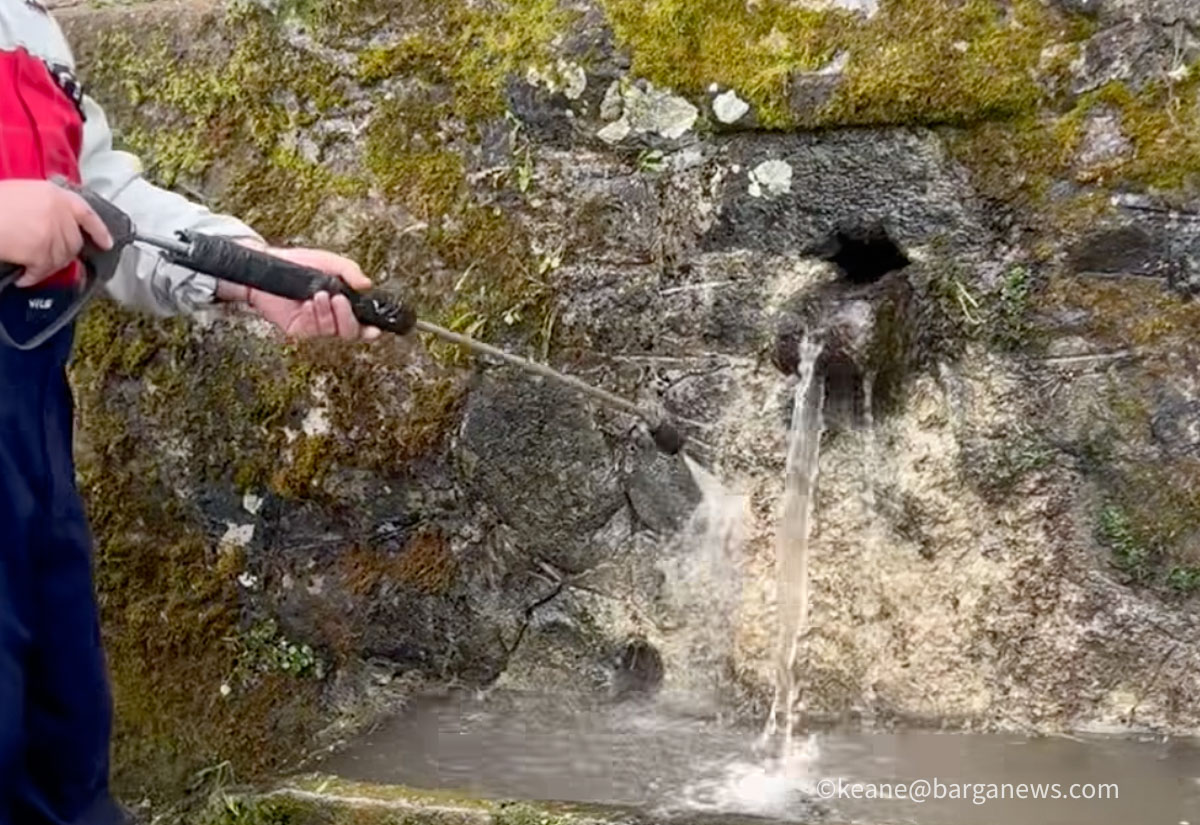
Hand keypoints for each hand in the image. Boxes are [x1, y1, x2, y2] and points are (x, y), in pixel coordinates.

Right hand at [0, 180, 112, 285]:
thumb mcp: (20, 194)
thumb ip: (44, 207)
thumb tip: (53, 226)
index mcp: (53, 194)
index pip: (85, 212)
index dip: (98, 229)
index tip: (106, 243)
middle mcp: (57, 211)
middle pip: (73, 241)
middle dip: (63, 254)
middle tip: (47, 259)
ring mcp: (51, 232)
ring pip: (60, 258)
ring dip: (46, 267)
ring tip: (31, 268)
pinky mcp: (40, 250)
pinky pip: (43, 270)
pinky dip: (33, 277)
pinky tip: (24, 277)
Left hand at [219, 245, 380, 341]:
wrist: (268, 267)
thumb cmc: (299, 263)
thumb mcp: (328, 261)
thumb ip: (349, 271)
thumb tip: (367, 284)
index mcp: (344, 304)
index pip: (362, 323)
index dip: (371, 330)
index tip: (375, 329)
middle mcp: (332, 318)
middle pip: (350, 332)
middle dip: (347, 318)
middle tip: (340, 300)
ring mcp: (315, 325)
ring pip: (331, 330)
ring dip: (327, 313)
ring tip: (318, 295)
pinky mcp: (298, 329)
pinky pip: (311, 330)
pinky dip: (312, 316)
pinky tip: (307, 304)